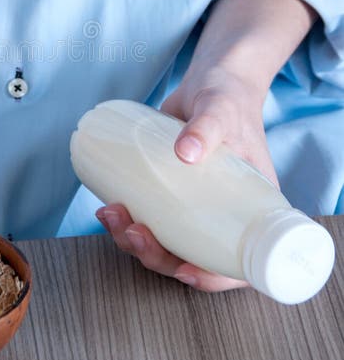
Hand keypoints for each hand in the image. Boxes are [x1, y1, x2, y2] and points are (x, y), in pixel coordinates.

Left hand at [96, 65, 277, 292]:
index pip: (238, 263)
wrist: (209, 82)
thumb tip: (185, 152)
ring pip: (166, 243)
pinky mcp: (171, 193)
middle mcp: (223, 216)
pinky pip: (151, 219)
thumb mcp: (221, 111)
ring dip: (134, 241)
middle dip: (156, 256)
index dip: (211, 277)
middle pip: (191, 257)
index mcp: (252, 212)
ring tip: (111, 214)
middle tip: (132, 231)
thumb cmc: (227, 98)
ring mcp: (195, 207)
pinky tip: (107, 207)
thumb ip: (207, 127)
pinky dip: (127, 221)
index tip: (184, 271)